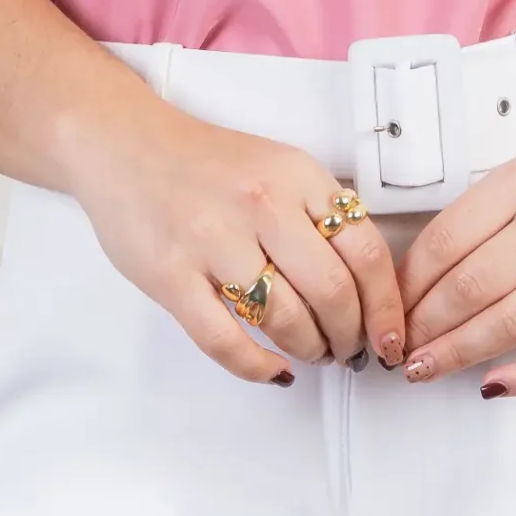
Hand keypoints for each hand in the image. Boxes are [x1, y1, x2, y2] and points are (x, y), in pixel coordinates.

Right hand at [71, 95, 408, 385]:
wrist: (125, 145)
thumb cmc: (205, 163)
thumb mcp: (279, 166)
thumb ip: (320, 213)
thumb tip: (368, 285)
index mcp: (296, 175)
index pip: (366, 251)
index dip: (387, 307)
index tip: (390, 335)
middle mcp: (260, 204)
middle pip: (333, 293)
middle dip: (351, 337)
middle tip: (350, 351)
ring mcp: (212, 241)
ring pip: (285, 321)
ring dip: (310, 350)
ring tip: (312, 352)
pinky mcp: (172, 276)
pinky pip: (225, 341)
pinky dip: (258, 367)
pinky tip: (273, 370)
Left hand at [393, 143, 515, 396]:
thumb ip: (474, 223)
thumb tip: (411, 283)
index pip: (448, 239)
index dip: (409, 283)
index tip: (389, 309)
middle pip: (473, 285)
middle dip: (426, 324)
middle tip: (401, 347)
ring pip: (513, 322)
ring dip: (460, 352)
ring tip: (427, 368)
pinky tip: (493, 385)